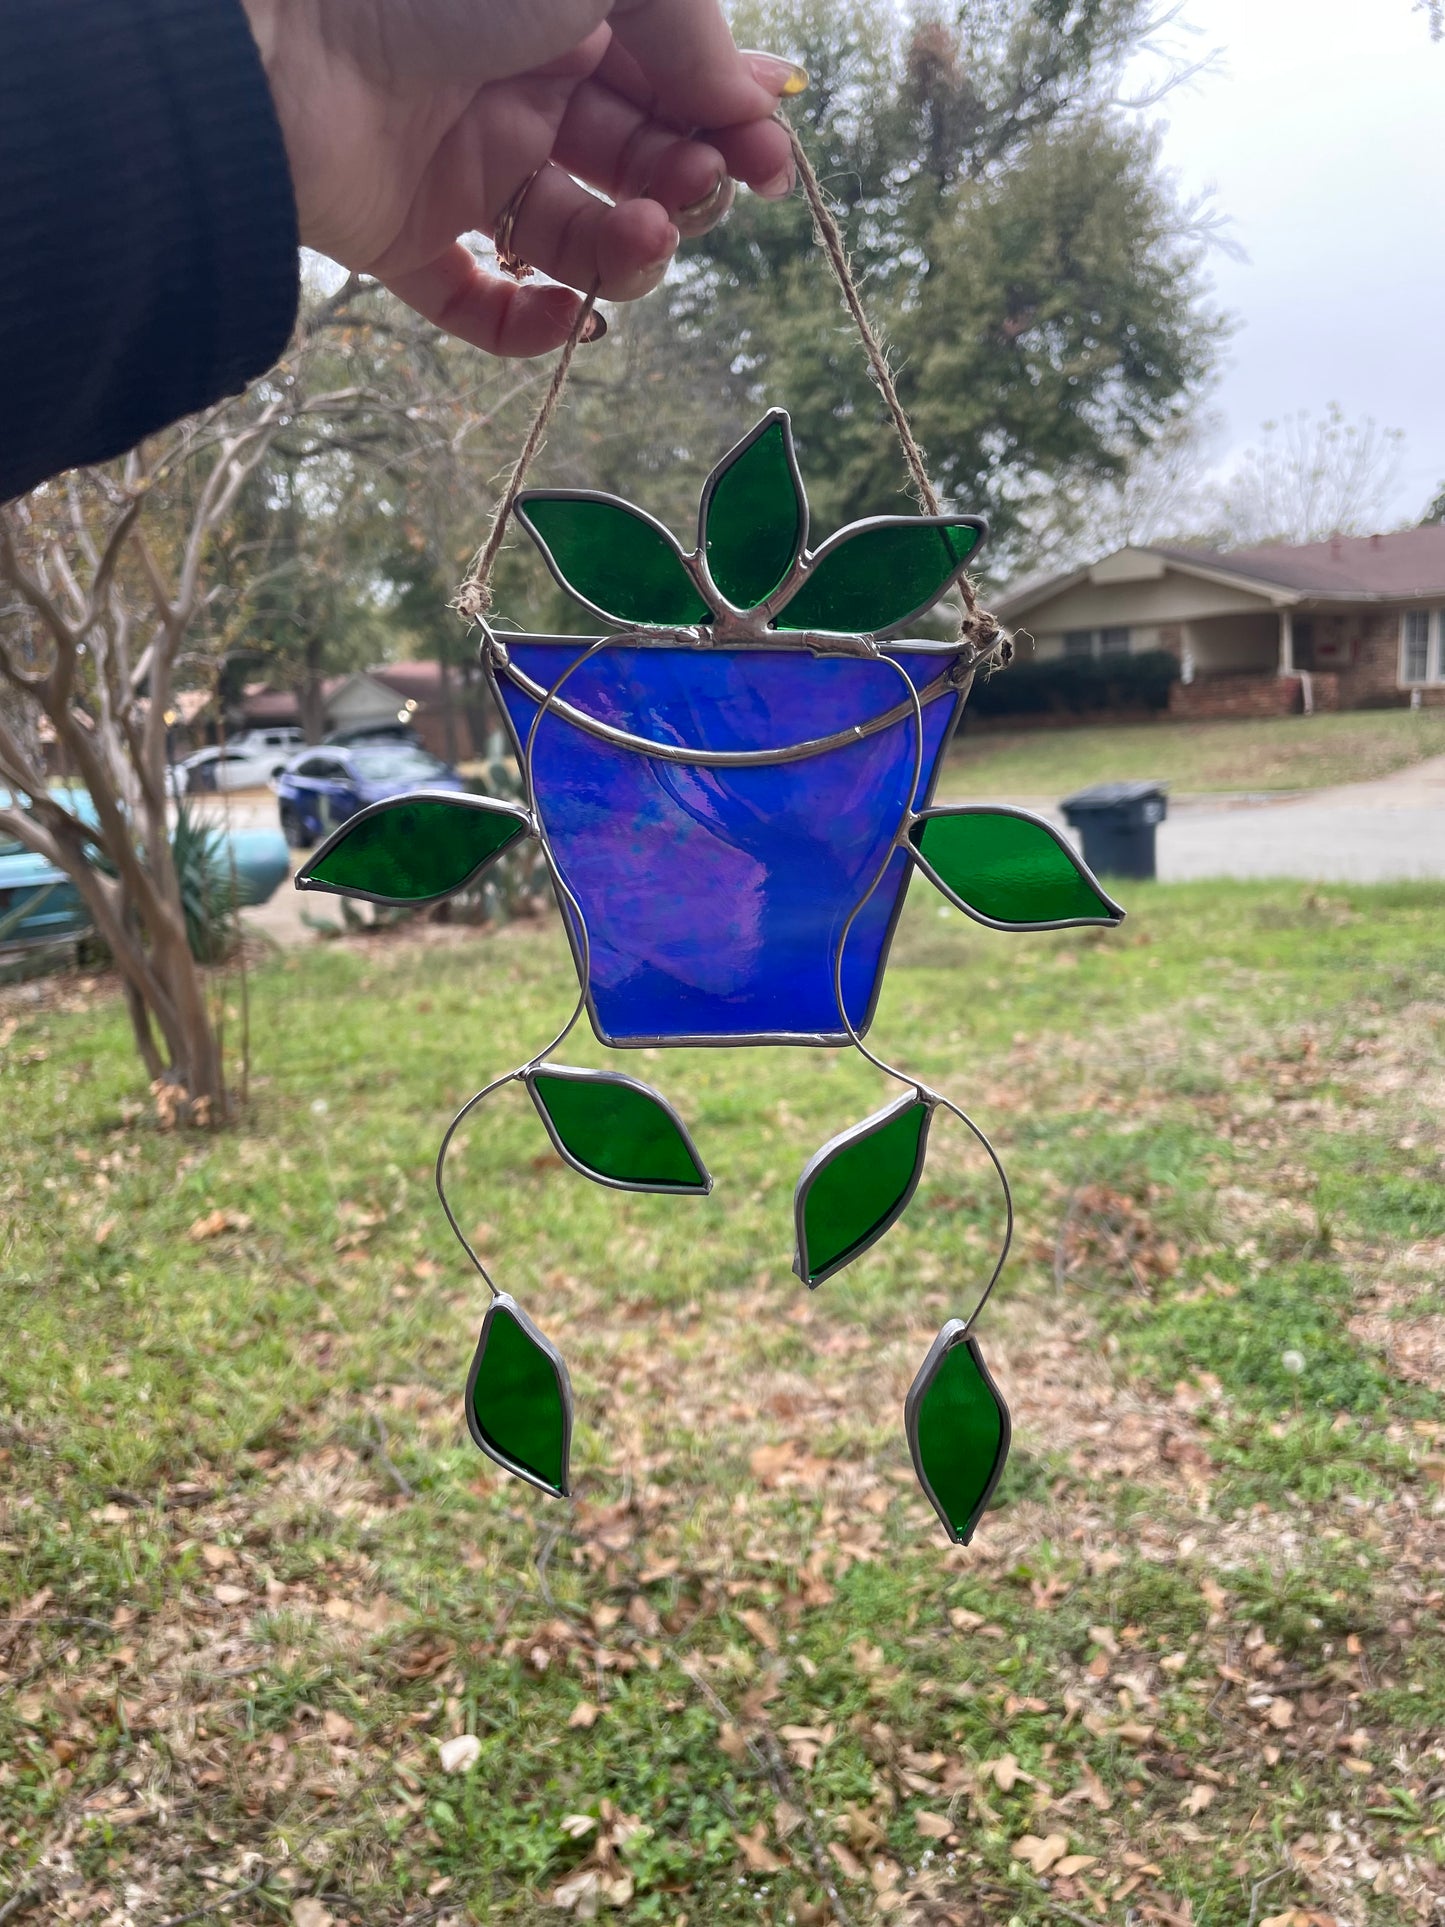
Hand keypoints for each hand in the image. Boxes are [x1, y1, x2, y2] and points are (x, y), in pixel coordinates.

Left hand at [239, 0, 804, 355]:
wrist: (276, 39)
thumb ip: (687, 24)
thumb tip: (746, 101)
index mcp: (562, 11)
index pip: (670, 75)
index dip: (727, 119)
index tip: (768, 162)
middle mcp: (516, 83)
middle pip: (633, 157)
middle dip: (683, 183)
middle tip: (695, 191)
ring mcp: (461, 165)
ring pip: (572, 233)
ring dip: (627, 251)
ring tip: (639, 242)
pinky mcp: (404, 238)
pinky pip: (480, 304)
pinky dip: (530, 327)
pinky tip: (566, 317)